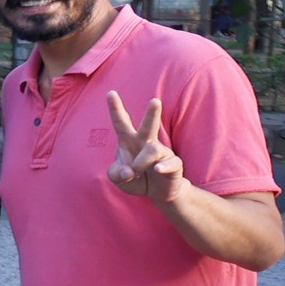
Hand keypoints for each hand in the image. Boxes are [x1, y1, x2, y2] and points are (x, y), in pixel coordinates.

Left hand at [106, 92, 182, 206]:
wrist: (157, 192)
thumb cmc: (135, 178)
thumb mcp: (118, 178)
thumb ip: (116, 174)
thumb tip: (128, 171)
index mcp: (129, 141)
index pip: (121, 122)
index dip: (116, 108)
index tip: (110, 92)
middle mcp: (146, 143)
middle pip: (149, 126)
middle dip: (152, 114)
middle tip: (155, 101)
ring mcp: (162, 152)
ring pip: (152, 149)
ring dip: (140, 163)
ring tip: (135, 172)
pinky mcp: (174, 164)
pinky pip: (170, 163)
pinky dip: (162, 167)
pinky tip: (157, 170)